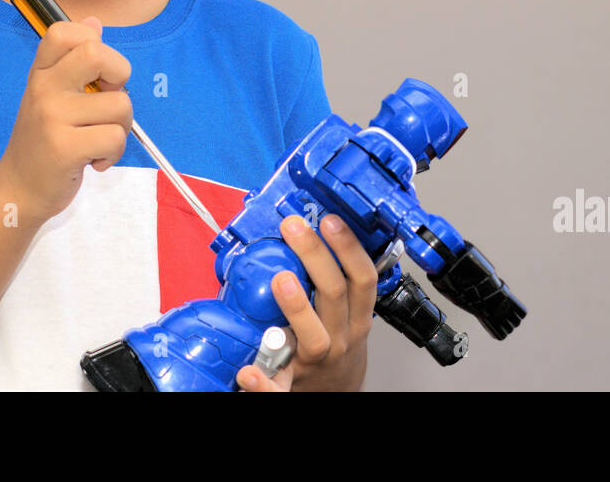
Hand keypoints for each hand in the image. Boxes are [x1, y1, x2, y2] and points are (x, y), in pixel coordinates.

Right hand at [0, 17, 133, 224]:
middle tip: (107, 102)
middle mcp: (44, 88)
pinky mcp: (64, 147)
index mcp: (41, 72)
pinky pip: (115, 138)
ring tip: (96, 142)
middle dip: (120, 76)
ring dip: (120, 129)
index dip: (95, 44)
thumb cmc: (43, 141)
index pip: (66, 31)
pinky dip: (114, 154)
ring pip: (120, 105)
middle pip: (97, 55)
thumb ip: (73, 60)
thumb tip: (94, 22)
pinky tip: (94, 160)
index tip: (96, 74)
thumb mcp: (52, 95)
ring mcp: (52, 117)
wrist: (18, 190)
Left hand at [236, 213, 376, 390]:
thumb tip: (307, 229)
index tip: (329, 220)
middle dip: (315, 256)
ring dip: (298, 306)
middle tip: (294, 227)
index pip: (362, 278)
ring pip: (314, 336)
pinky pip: (277, 388)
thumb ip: (332, 279)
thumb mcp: (347, 311)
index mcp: (356, 316)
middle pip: (335, 294)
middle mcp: (341, 337)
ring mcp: (316, 361)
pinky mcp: (291, 384)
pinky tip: (247, 372)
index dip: (349, 247)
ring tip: (281, 278)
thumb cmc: (336, 342)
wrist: (335, 390)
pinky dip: (261, 384)